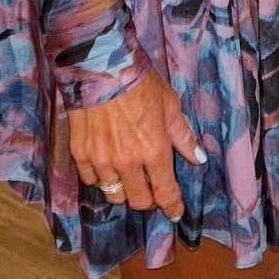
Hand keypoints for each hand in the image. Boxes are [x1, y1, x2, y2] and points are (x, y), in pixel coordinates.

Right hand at [68, 70, 206, 217]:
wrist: (101, 66)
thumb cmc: (140, 82)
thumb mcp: (170, 105)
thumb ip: (183, 136)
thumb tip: (198, 158)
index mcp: (154, 151)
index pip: (165, 193)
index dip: (172, 206)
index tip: (175, 212)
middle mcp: (127, 163)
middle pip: (138, 201)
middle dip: (148, 199)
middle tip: (151, 188)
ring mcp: (100, 160)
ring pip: (113, 195)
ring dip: (123, 190)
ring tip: (128, 177)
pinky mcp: (80, 153)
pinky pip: (91, 180)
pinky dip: (100, 178)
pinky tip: (106, 165)